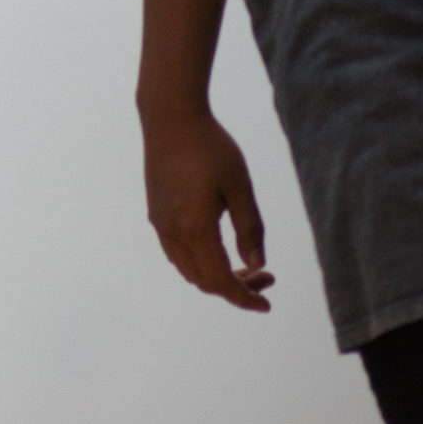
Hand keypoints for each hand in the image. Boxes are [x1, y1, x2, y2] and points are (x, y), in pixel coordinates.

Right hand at [142, 107, 271, 310]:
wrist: (170, 119)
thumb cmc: (211, 147)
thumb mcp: (240, 186)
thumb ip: (250, 229)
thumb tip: (257, 265)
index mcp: (195, 228)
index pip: (220, 280)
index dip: (244, 297)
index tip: (266, 304)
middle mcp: (172, 232)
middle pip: (203, 281)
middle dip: (235, 288)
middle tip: (266, 276)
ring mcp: (160, 224)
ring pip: (187, 270)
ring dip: (216, 277)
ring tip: (247, 266)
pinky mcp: (156, 214)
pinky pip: (177, 254)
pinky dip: (200, 264)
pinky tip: (219, 249)